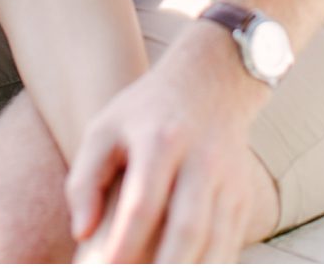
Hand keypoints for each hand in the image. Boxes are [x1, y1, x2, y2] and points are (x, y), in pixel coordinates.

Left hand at [66, 26, 274, 262]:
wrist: (213, 80)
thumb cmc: (145, 112)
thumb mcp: (104, 130)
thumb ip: (85, 180)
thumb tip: (81, 233)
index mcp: (161, 141)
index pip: (144, 202)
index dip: (126, 242)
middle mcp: (201, 160)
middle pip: (188, 228)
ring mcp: (229, 179)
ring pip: (216, 241)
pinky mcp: (242, 195)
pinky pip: (230, 243)